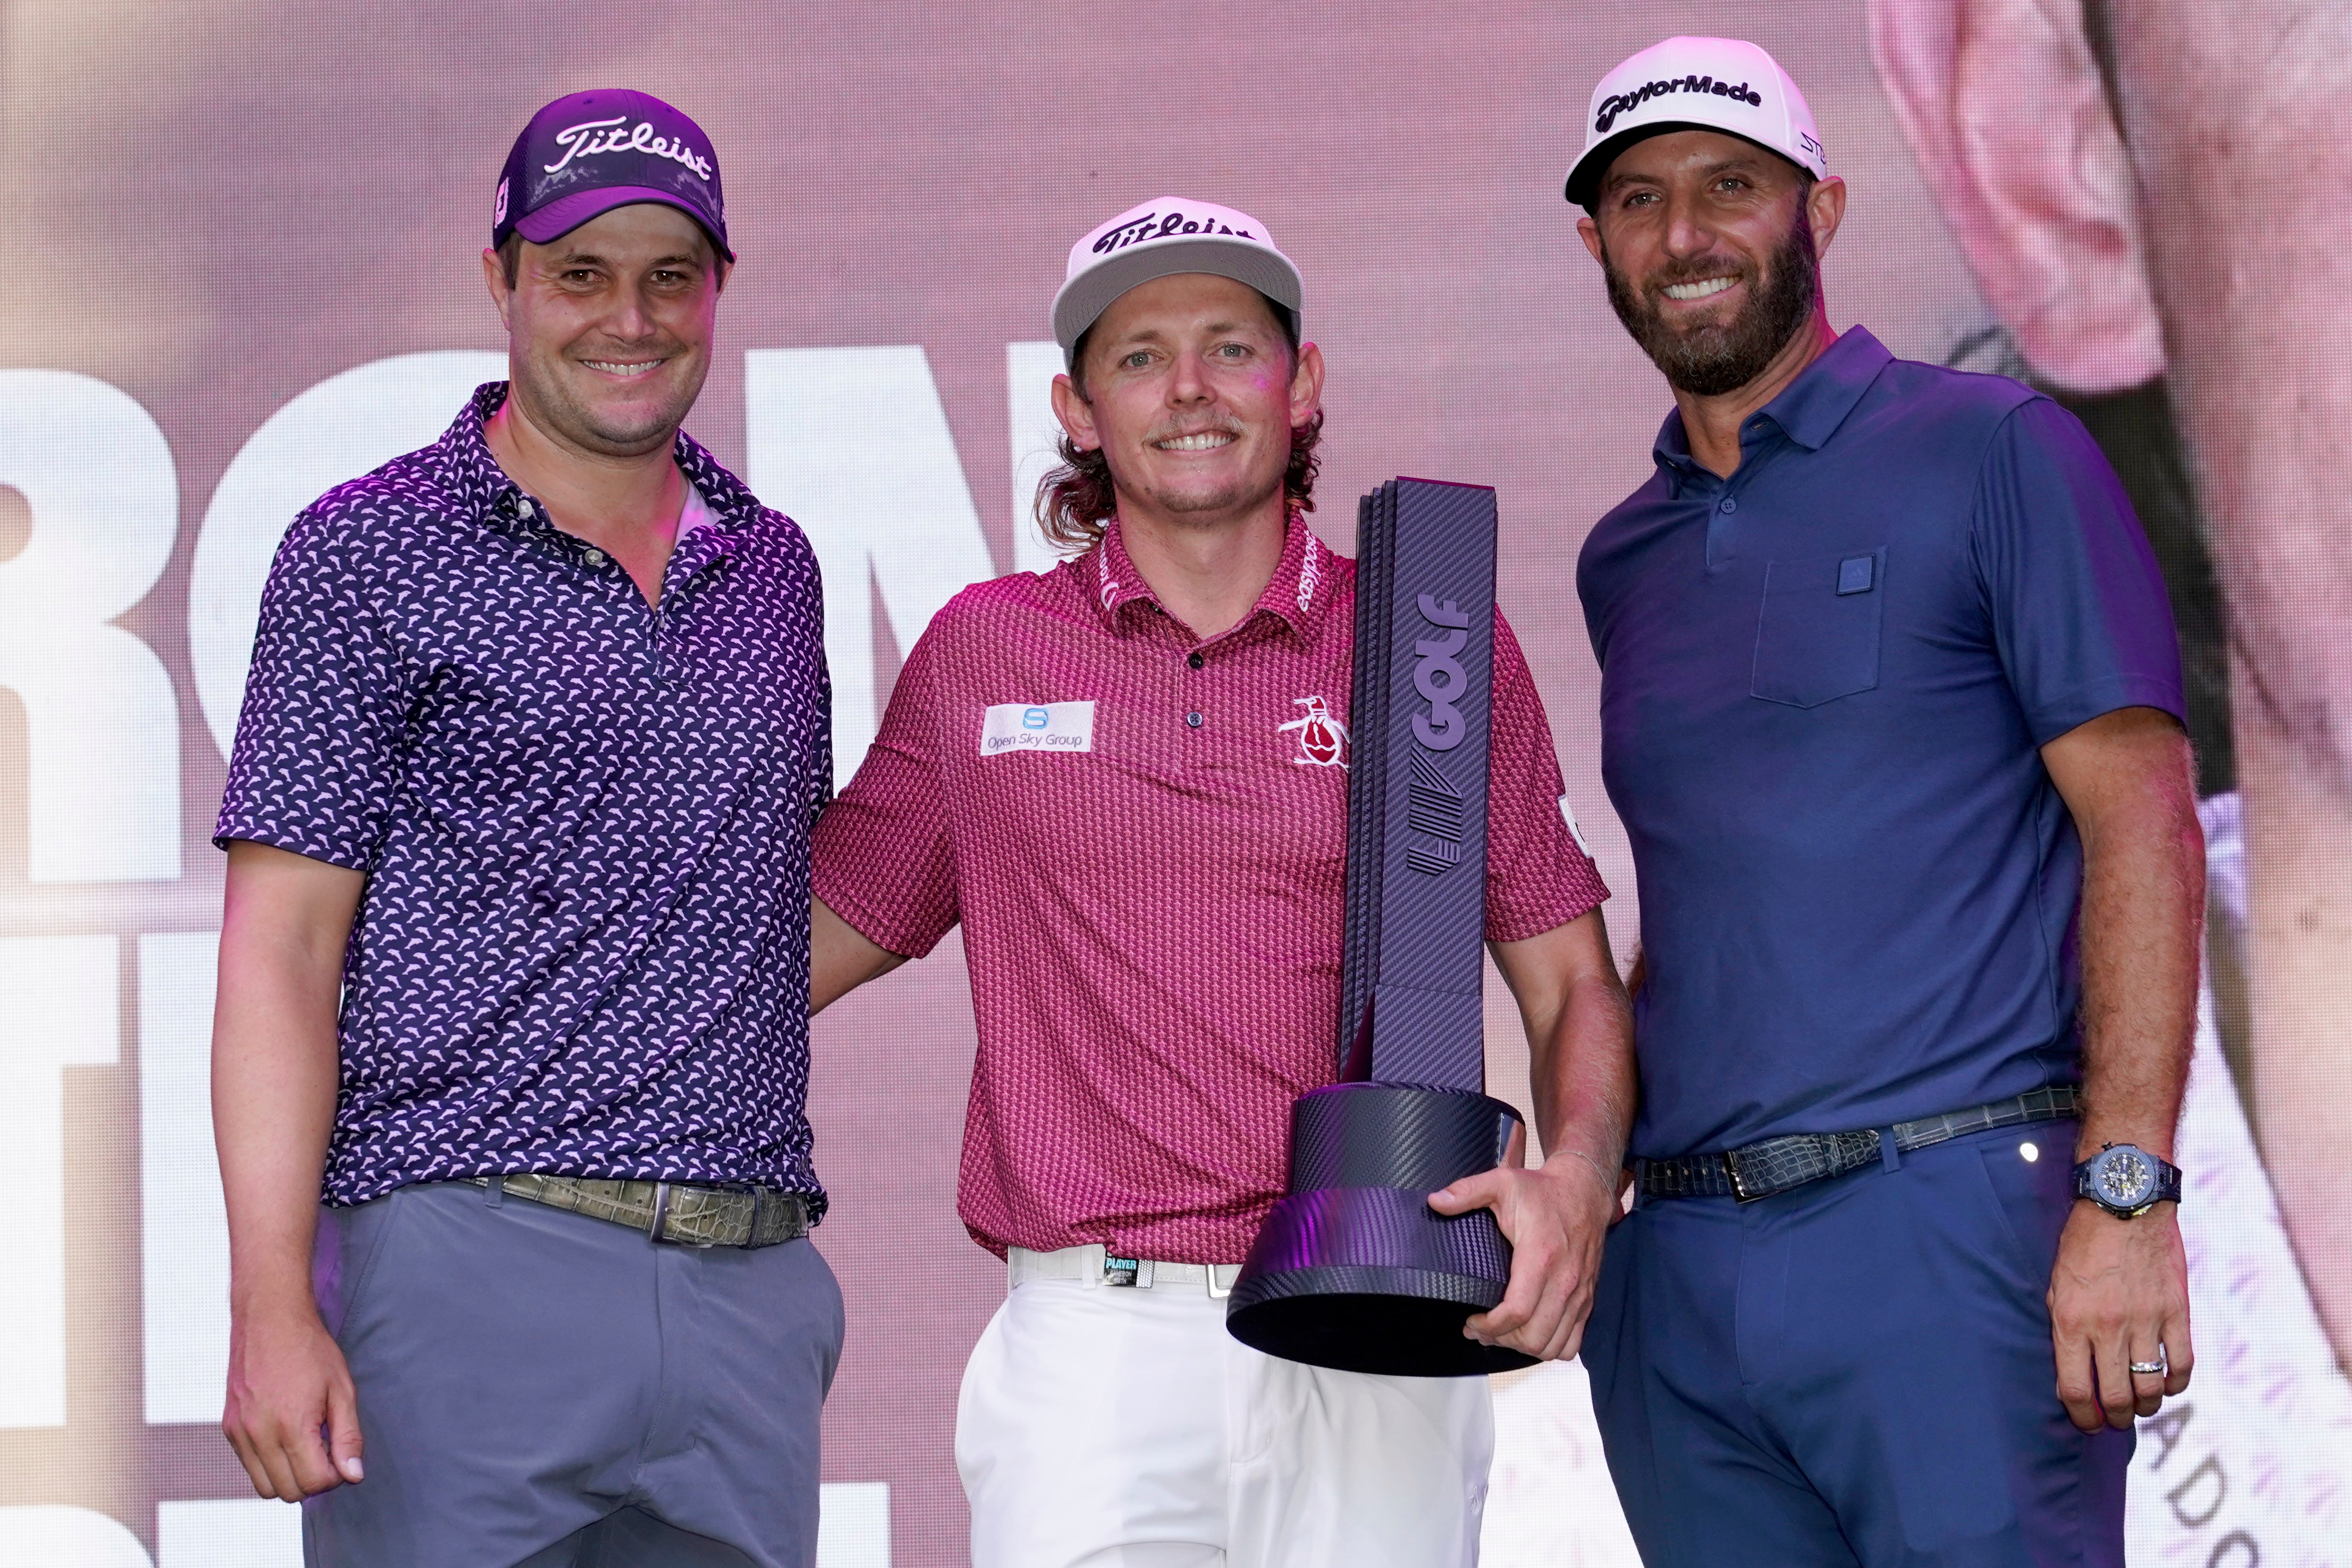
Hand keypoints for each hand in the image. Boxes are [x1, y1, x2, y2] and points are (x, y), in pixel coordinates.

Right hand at [223, 1297, 364, 1498]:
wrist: (269, 1319)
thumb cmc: (310, 1350)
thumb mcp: (342, 1390)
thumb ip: (348, 1437)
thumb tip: (353, 1475)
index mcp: (291, 1425)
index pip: (315, 1483)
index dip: (335, 1476)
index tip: (341, 1455)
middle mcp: (260, 1434)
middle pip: (289, 1492)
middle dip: (313, 1480)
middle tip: (326, 1452)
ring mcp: (240, 1432)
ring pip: (265, 1487)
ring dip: (289, 1477)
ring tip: (306, 1445)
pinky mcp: (229, 1428)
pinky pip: (249, 1466)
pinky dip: (269, 1465)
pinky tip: (285, 1437)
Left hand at [1427, 1130, 1620, 1361]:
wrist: (1585, 1191)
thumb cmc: (1543, 1191)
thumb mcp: (1503, 1182)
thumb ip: (1468, 1191)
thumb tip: (1434, 1201)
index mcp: (1540, 1257)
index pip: (1516, 1311)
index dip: (1490, 1326)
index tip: (1472, 1319)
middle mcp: (1564, 1281)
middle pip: (1534, 1337)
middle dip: (1502, 1340)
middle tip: (1480, 1329)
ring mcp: (1579, 1294)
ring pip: (1553, 1346)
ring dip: (1524, 1347)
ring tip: (1501, 1334)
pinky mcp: (1587, 1300)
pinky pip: (1572, 1343)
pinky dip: (1549, 1346)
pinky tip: (1529, 1332)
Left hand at [2048, 1199, 2193, 1431]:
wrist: (2124, 1204)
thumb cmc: (2082, 1244)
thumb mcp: (2056, 1285)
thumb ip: (2063, 1329)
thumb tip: (2071, 1375)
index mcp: (2071, 1321)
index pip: (2076, 1390)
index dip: (2082, 1417)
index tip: (2087, 1423)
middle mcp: (2108, 1327)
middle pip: (2116, 1397)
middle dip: (2115, 1418)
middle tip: (2114, 1419)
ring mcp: (2146, 1321)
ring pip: (2151, 1388)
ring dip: (2146, 1406)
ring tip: (2139, 1405)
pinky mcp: (2177, 1312)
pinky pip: (2182, 1365)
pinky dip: (2176, 1384)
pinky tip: (2167, 1385)